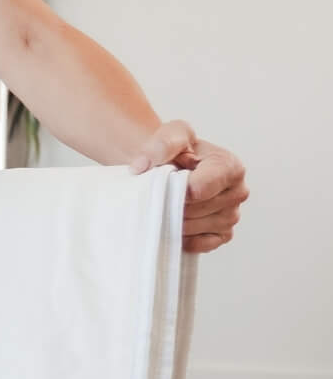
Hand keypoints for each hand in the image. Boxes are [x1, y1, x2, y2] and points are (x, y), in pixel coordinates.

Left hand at [130, 120, 247, 253]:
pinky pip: (203, 244)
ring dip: (175, 219)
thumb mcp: (171, 134)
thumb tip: (141, 165)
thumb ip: (160, 145)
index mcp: (230, 166)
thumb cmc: (175, 150)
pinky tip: (173, 223)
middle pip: (197, 210)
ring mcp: (232, 214)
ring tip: (165, 204)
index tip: (163, 182)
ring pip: (198, 227)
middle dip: (172, 203)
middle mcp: (237, 191)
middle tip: (160, 193)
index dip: (176, 190)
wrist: (170, 164)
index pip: (200, 189)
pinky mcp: (223, 233)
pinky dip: (184, 237)